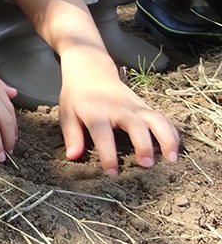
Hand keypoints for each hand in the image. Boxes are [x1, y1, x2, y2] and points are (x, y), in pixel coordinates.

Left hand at [58, 65, 180, 174]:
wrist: (91, 71)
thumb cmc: (77, 97)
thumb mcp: (67, 113)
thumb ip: (72, 136)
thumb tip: (72, 156)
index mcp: (96, 111)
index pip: (103, 134)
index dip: (108, 154)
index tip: (112, 172)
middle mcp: (119, 109)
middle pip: (136, 125)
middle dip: (143, 145)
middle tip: (147, 165)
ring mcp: (136, 107)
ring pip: (156, 120)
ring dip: (166, 139)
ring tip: (172, 159)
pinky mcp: (146, 107)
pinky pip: (164, 119)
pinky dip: (173, 133)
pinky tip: (176, 150)